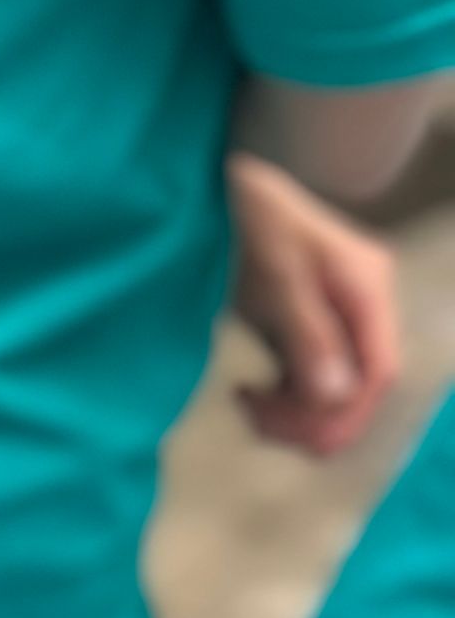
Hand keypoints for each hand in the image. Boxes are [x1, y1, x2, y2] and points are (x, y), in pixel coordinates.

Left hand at [226, 152, 398, 456]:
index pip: (377, 374)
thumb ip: (307, 334)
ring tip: (245, 400)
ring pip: (333, 395)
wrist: (239, 188)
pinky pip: (311, 384)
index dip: (342, 414)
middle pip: (358, 392)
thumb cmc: (259, 222)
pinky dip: (282, 400)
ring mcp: (343, 322)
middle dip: (309, 416)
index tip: (286, 429)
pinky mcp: (317, 331)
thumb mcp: (278, 276)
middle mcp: (365, 311)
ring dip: (291, 413)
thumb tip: (335, 398)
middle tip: (251, 409)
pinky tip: (250, 391)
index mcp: (368, 293)